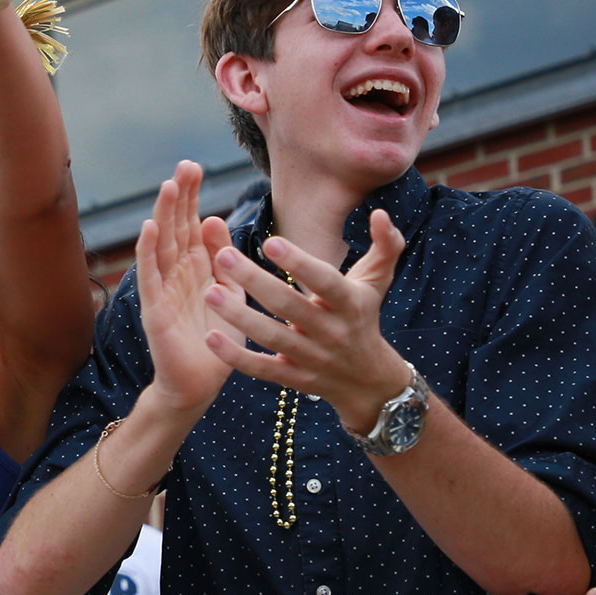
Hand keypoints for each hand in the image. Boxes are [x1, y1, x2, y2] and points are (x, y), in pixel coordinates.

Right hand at [138, 162, 242, 416]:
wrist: (198, 385)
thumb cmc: (214, 343)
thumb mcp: (229, 293)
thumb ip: (223, 259)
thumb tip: (214, 218)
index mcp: (195, 270)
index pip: (190, 225)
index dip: (191, 197)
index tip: (194, 167)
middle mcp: (175, 275)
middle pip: (175, 228)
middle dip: (179, 197)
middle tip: (184, 166)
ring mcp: (162, 291)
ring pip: (162, 246)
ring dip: (164, 215)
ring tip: (168, 186)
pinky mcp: (155, 310)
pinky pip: (150, 277)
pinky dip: (148, 252)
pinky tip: (150, 228)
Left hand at [205, 209, 407, 430]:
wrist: (369, 381)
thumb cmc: (364, 317)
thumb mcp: (378, 282)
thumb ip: (386, 245)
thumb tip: (379, 213)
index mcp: (350, 303)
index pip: (324, 280)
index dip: (299, 263)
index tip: (269, 241)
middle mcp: (331, 331)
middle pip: (289, 305)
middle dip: (254, 281)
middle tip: (223, 256)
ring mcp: (311, 358)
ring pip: (271, 337)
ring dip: (239, 317)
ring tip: (210, 293)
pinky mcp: (293, 378)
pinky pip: (262, 369)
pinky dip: (236, 357)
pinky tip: (210, 337)